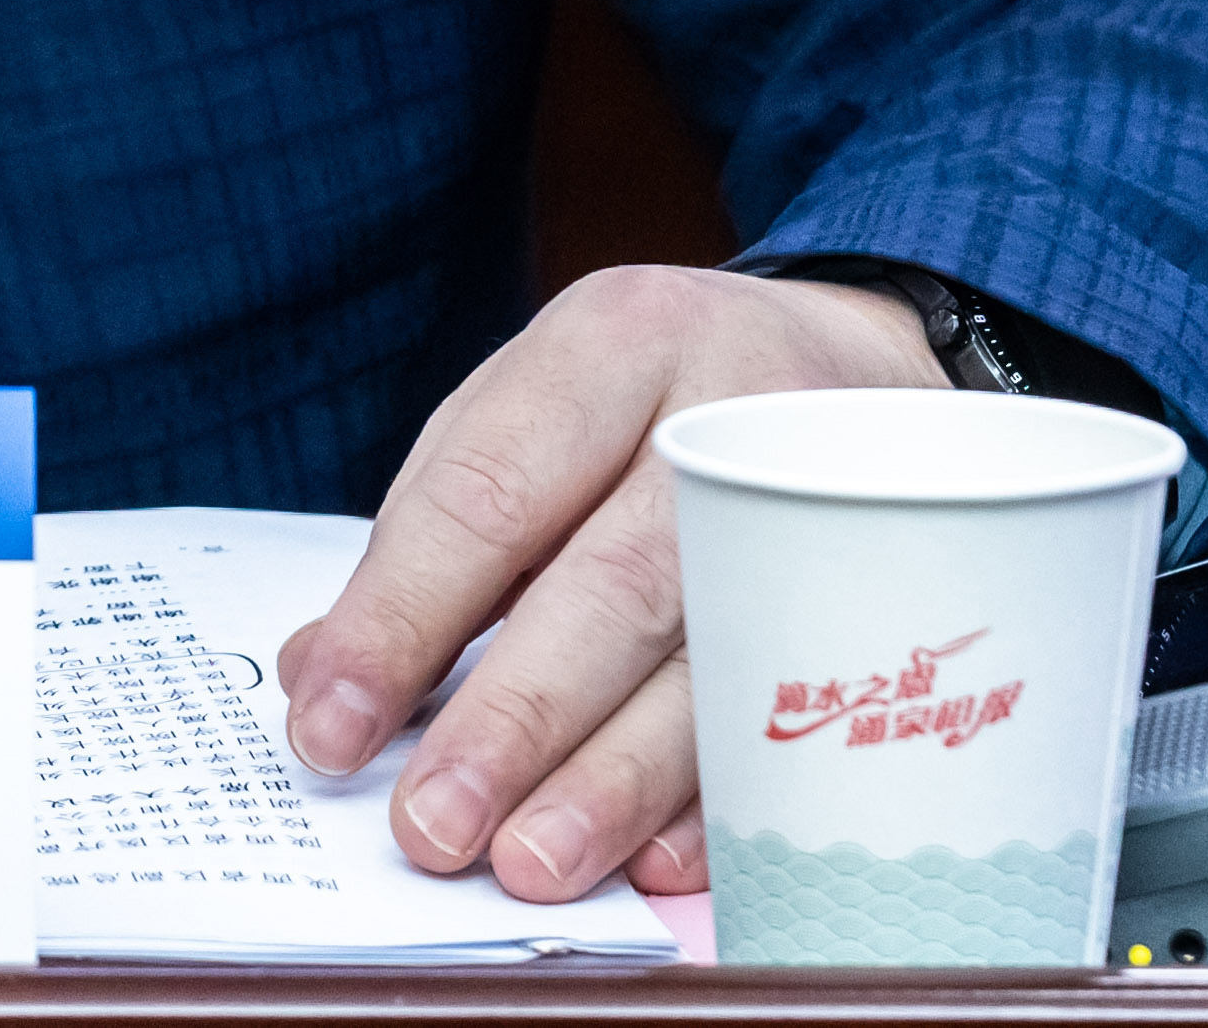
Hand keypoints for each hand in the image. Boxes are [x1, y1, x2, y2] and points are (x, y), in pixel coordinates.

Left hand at [271, 263, 947, 904]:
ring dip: (615, 783)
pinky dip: (723, 801)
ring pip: (716, 665)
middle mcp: (728, 422)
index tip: (329, 725)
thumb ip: (430, 535)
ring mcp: (826, 513)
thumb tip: (322, 676)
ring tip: (530, 863)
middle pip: (614, 587)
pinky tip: (653, 859)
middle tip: (433, 827)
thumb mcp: (533, 411)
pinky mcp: (886, 602)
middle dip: (515, 720)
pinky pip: (805, 719)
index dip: (402, 618)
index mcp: (614, 344)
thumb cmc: (650, 403)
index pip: (489, 494)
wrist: (855, 365)